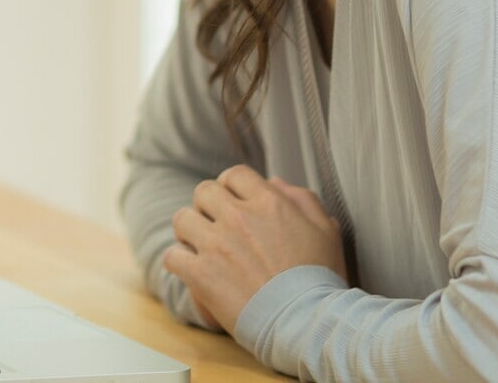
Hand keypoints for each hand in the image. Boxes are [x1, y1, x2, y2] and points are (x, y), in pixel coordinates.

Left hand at [162, 166, 345, 334]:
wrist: (306, 323)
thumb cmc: (320, 280)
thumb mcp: (326, 231)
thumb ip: (303, 200)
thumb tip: (276, 183)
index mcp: (268, 202)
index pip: (235, 175)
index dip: (232, 186)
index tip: (234, 203)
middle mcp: (237, 216)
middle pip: (204, 191)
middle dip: (207, 205)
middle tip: (215, 225)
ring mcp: (216, 244)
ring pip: (182, 219)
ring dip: (189, 231)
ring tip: (199, 246)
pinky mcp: (200, 274)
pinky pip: (172, 256)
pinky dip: (178, 262)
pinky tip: (191, 270)